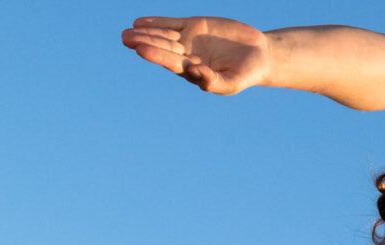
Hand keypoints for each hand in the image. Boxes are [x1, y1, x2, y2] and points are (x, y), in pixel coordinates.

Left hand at [122, 16, 269, 94]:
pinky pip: (172, 22)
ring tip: (128, 30)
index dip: (157, 55)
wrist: (258, 54)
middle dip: (145, 42)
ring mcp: (188, 40)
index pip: (171, 63)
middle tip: (126, 39)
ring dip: (146, 32)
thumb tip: (195, 73)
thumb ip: (215, 82)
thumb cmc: (246, 73)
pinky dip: (157, 22)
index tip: (142, 50)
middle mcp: (186, 56)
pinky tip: (140, 22)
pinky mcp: (193, 25)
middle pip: (163, 48)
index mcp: (193, 71)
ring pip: (164, 35)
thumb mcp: (233, 82)